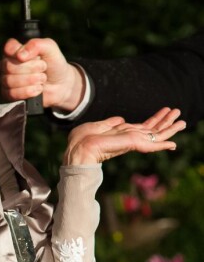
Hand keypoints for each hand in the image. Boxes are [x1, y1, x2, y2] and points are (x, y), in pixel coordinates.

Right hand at [0, 37, 84, 110]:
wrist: (61, 85)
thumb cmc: (54, 64)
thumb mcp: (50, 48)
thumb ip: (36, 45)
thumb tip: (20, 56)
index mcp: (15, 50)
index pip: (8, 48)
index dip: (21, 53)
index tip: (36, 57)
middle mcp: (8, 64)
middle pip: (9, 66)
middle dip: (31, 68)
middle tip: (43, 68)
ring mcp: (7, 80)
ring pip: (10, 81)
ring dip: (31, 80)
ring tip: (42, 79)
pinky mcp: (9, 95)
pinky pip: (12, 94)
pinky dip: (28, 92)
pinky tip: (38, 89)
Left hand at [63, 108, 185, 165]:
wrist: (78, 150)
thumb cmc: (82, 140)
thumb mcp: (97, 126)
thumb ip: (111, 123)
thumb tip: (122, 119)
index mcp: (121, 134)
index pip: (143, 126)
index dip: (155, 119)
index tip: (166, 111)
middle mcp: (129, 138)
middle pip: (152, 129)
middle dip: (167, 121)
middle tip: (180, 113)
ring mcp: (131, 142)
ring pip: (155, 135)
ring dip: (170, 128)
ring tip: (183, 121)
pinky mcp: (132, 144)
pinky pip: (151, 145)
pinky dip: (163, 144)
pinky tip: (174, 144)